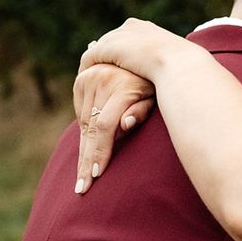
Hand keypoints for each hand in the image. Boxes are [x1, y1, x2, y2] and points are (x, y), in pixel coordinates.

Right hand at [73, 63, 155, 193]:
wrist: (150, 52)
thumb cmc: (160, 82)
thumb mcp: (157, 96)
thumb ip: (141, 110)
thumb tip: (125, 124)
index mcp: (121, 87)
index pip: (105, 126)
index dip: (101, 151)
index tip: (97, 174)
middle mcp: (100, 80)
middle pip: (90, 129)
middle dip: (86, 161)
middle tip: (82, 188)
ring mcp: (89, 78)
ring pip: (84, 123)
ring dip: (83, 150)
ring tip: (82, 178)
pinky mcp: (82, 80)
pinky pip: (81, 113)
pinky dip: (84, 134)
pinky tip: (86, 155)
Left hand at [79, 18, 192, 80]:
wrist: (178, 64)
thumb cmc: (183, 68)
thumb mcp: (174, 62)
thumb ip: (164, 63)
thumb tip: (166, 71)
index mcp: (147, 28)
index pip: (128, 38)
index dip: (123, 52)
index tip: (120, 67)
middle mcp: (131, 27)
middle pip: (112, 41)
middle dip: (106, 57)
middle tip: (100, 76)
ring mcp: (119, 35)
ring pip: (99, 50)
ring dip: (95, 65)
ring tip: (90, 82)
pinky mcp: (107, 48)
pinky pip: (90, 59)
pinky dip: (87, 70)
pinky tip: (86, 84)